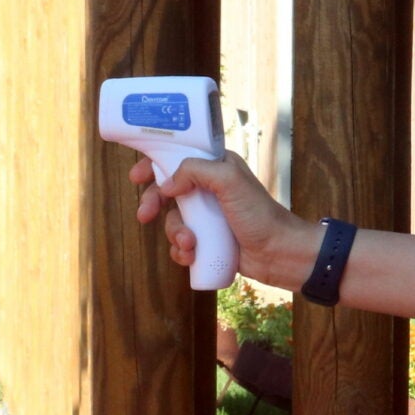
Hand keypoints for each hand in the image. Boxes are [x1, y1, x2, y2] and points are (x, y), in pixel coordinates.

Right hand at [128, 149, 319, 286]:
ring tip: (190, 245)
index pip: (177, 158)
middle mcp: (208, 190)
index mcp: (215, 168)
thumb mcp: (229, 181)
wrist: (279, 254)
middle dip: (153, 204)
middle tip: (144, 216)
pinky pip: (181, 244)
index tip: (136, 177)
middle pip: (167, 192)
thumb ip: (195, 171)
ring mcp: (207, 217)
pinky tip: (191, 256)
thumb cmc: (259, 214)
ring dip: (175, 234)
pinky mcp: (208, 241)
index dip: (153, 164)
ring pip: (173, 221)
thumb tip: (167, 184)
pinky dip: (182, 251)